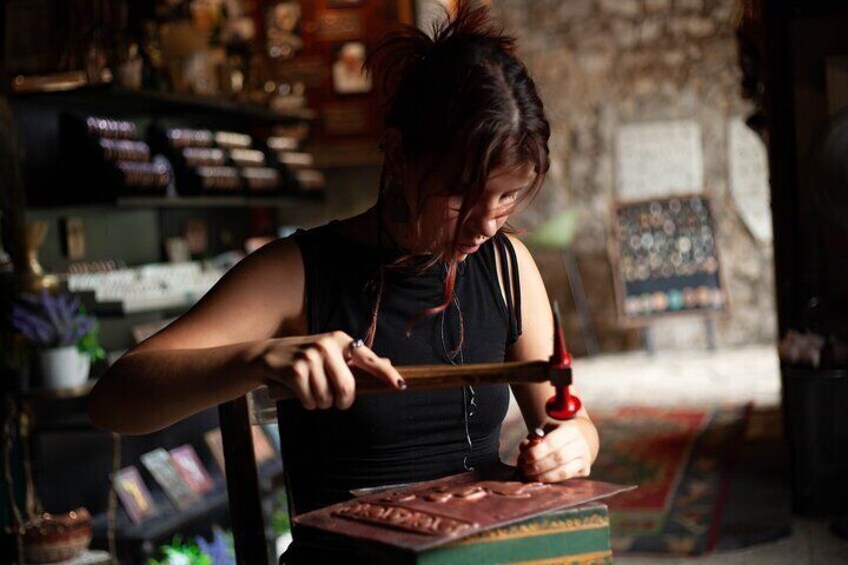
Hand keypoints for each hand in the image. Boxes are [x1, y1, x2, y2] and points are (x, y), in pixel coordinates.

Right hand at [254, 331, 404, 409]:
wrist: (267, 355)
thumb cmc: (305, 358)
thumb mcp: (330, 353)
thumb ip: (356, 360)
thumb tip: (388, 364)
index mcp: (341, 340)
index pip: (369, 359)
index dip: (386, 374)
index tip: (401, 386)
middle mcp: (328, 345)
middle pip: (347, 389)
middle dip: (341, 402)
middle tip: (334, 401)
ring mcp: (311, 356)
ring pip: (327, 399)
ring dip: (320, 403)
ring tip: (311, 390)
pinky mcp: (295, 370)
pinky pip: (310, 401)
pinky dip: (307, 403)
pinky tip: (299, 392)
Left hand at [517, 421, 592, 482]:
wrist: (577, 440)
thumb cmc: (555, 435)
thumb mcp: (545, 431)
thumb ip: (533, 439)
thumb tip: (524, 448)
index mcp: (570, 430)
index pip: (552, 442)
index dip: (537, 452)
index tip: (524, 457)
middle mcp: (580, 444)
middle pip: (558, 458)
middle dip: (538, 466)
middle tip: (524, 470)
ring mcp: (584, 459)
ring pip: (563, 472)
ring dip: (544, 476)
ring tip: (530, 477)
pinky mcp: (584, 471)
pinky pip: (566, 479)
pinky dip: (551, 480)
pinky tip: (539, 480)